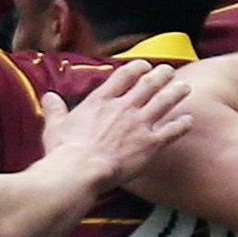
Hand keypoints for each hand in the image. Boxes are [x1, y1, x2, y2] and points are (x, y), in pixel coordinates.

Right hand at [41, 62, 192, 188]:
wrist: (80, 171)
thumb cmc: (64, 151)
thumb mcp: (55, 126)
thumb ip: (55, 109)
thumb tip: (47, 97)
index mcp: (101, 100)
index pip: (125, 75)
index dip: (137, 67)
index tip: (144, 65)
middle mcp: (124, 107)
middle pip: (149, 83)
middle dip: (162, 74)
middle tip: (169, 71)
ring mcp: (139, 124)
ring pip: (165, 101)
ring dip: (176, 92)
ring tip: (185, 87)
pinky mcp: (150, 144)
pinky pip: (172, 130)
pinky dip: (182, 124)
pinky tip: (189, 120)